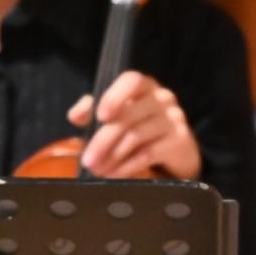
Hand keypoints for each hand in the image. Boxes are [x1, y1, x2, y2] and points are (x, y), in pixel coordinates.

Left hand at [69, 69, 201, 178]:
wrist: (177, 150)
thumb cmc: (141, 127)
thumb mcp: (116, 115)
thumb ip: (92, 110)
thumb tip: (74, 115)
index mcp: (144, 86)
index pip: (132, 80)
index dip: (115, 96)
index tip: (101, 116)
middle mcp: (162, 98)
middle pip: (129, 116)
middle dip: (103, 140)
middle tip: (88, 160)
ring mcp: (174, 118)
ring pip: (136, 136)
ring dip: (112, 156)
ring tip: (97, 170)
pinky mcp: (180, 141)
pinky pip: (148, 154)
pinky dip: (127, 166)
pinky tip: (114, 174)